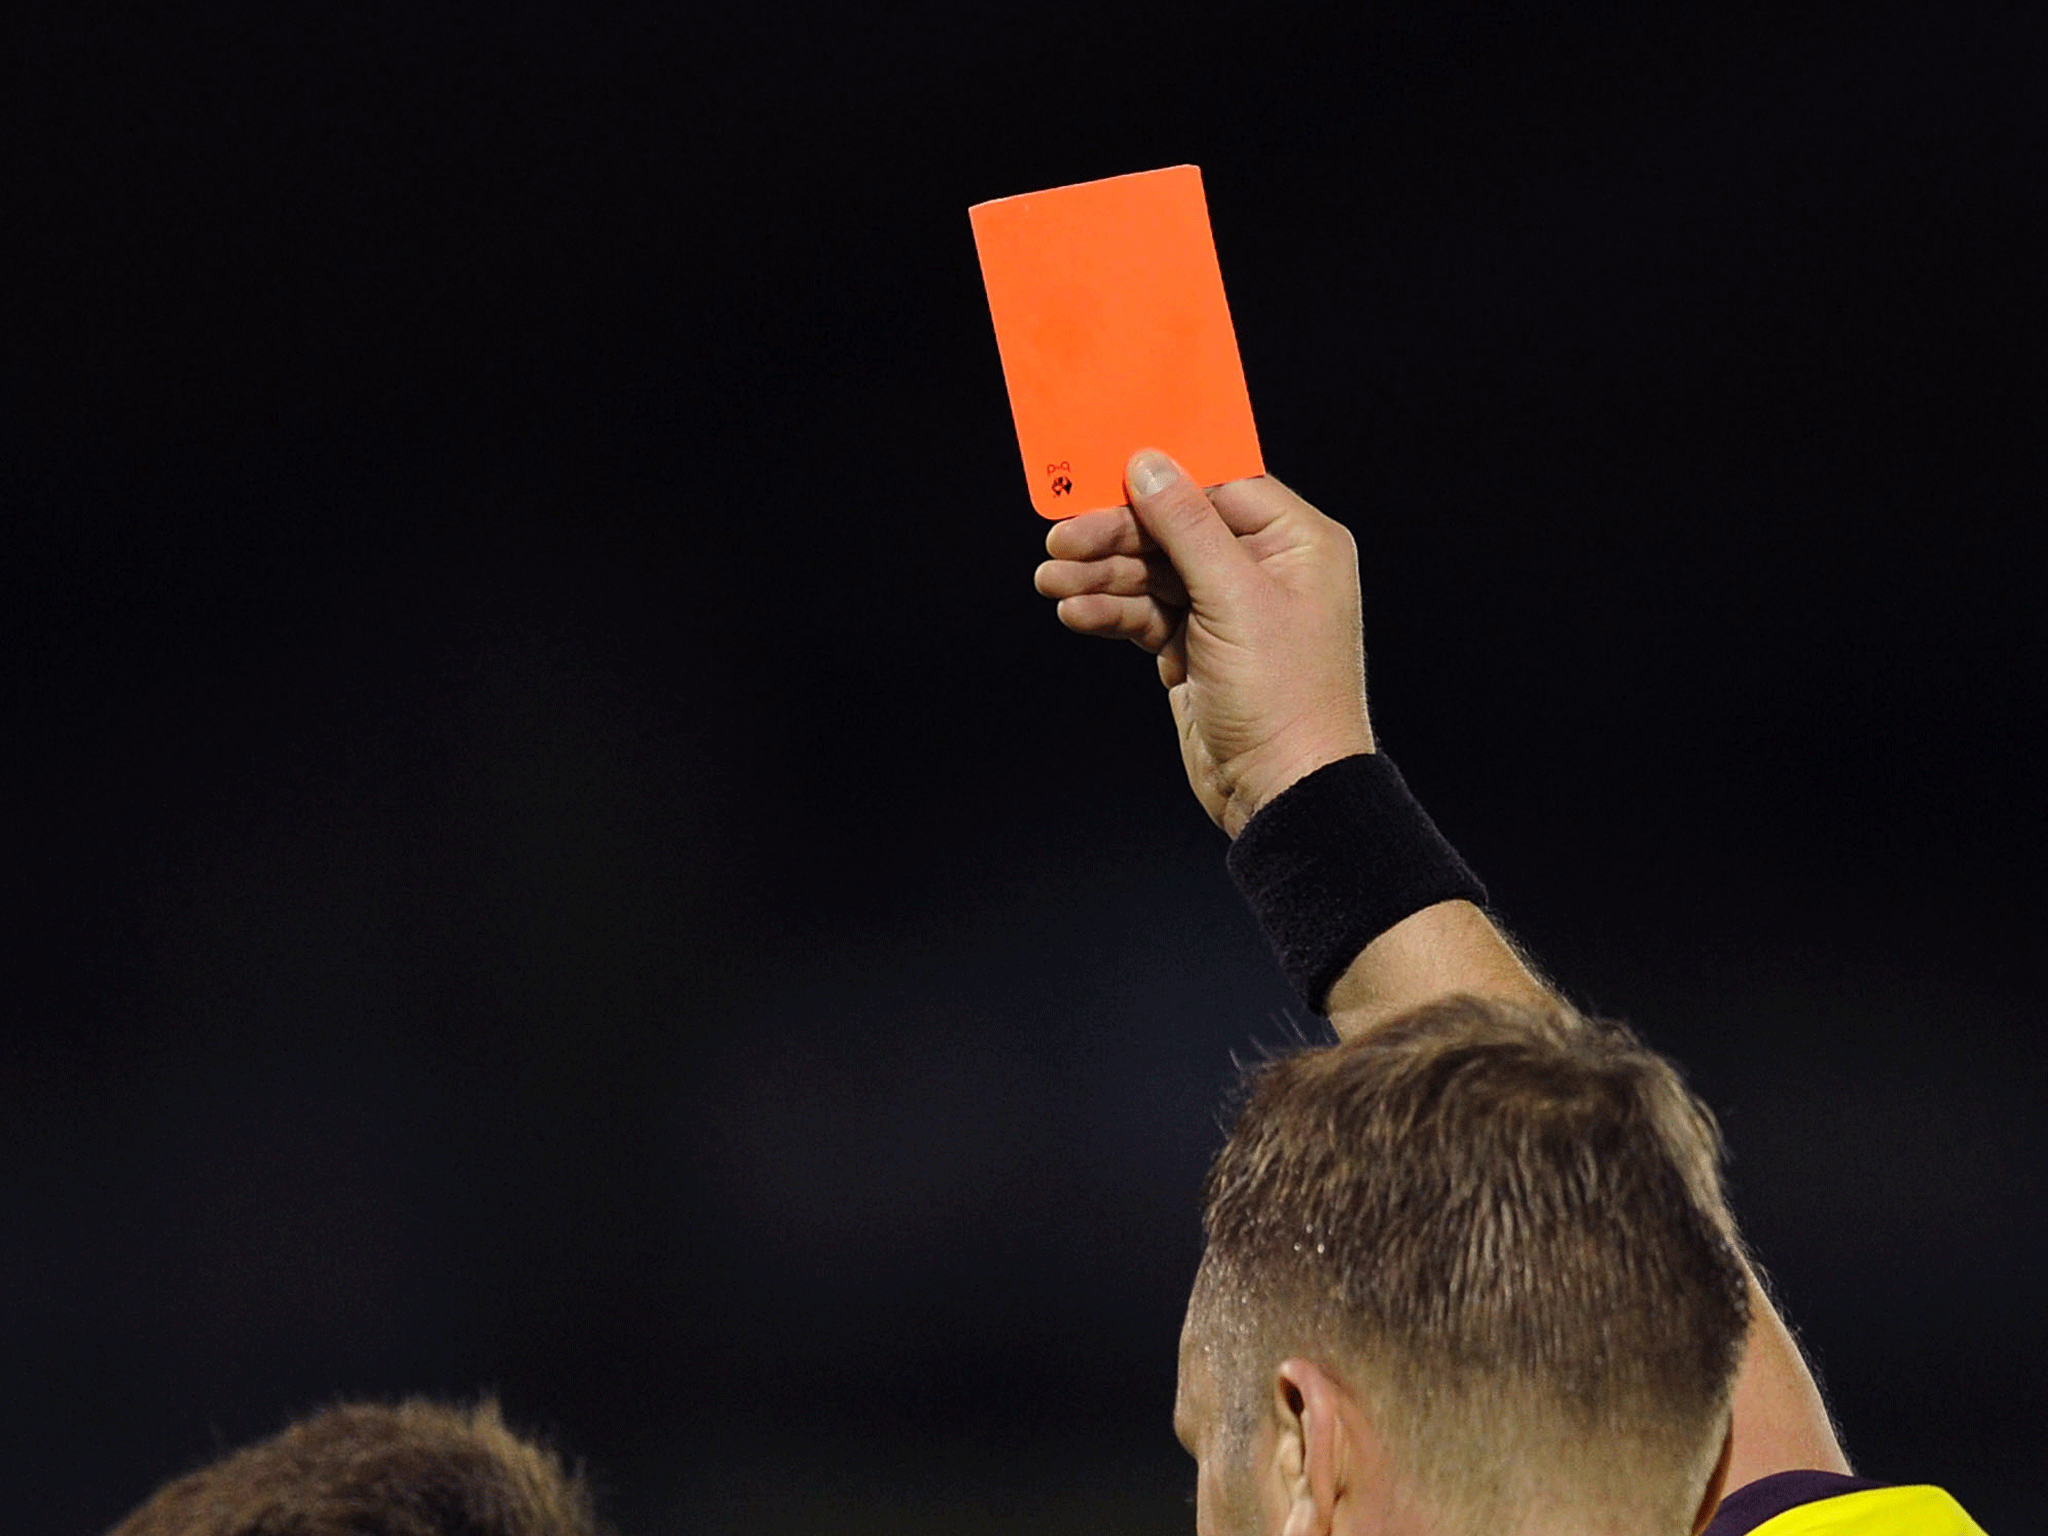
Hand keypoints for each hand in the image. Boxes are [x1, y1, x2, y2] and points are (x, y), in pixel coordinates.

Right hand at [1033, 449, 1375, 836]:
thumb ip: (1188, 527)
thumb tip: (1150, 465)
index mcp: (1297, 542)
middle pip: (1175, 528)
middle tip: (1061, 542)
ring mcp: (1227, 610)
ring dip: (1101, 576)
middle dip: (1115, 536)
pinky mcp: (1195, 647)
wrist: (1282, 791)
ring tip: (1053, 582)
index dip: (1159, 482)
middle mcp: (1264, 569)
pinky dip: (1110, 612)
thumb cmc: (1286, 700)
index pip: (1218, 486)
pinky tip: (1077, 613)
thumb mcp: (1234, 599)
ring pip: (1152, 572)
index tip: (1102, 478)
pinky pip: (1144, 614)